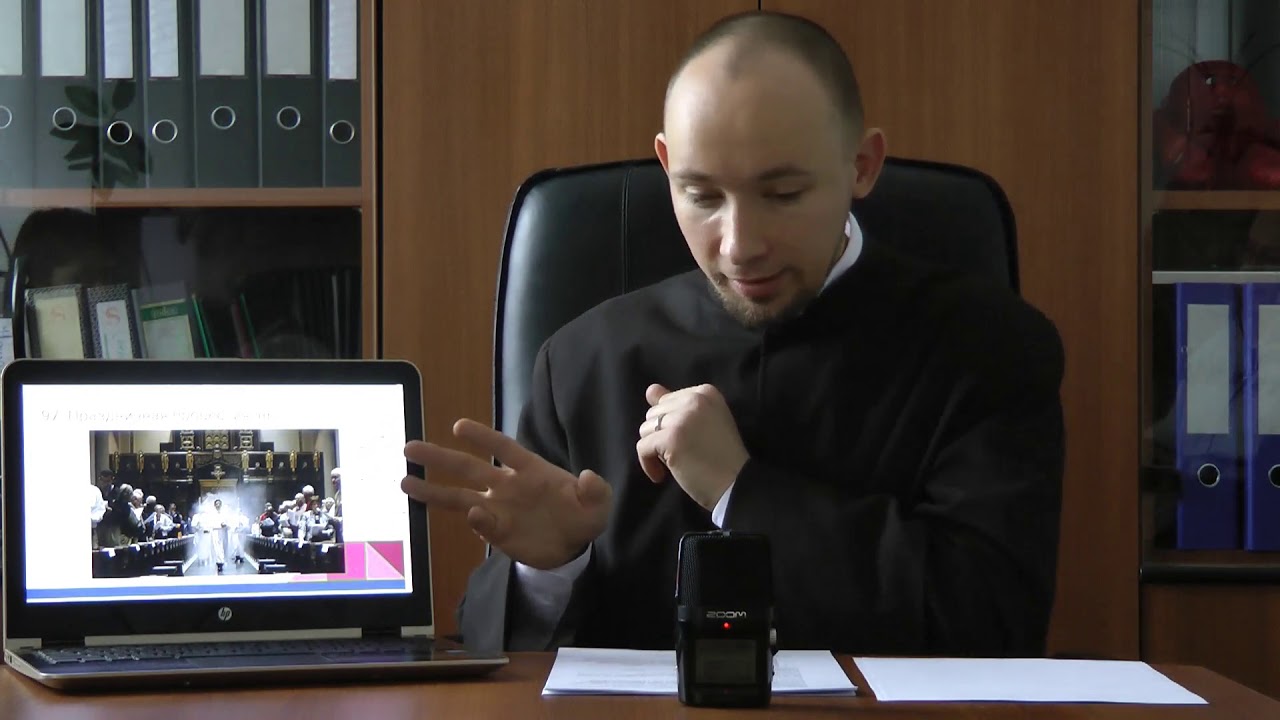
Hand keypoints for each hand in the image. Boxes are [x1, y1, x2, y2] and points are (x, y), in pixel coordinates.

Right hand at [400, 419, 612, 569]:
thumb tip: (587, 477)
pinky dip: (476, 522)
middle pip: (469, 468)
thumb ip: (596, 490)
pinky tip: (471, 515)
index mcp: (530, 469)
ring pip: (460, 497)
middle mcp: (507, 485)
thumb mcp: (599, 503)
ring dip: (433, 491)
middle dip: (440, 457)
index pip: (502, 447)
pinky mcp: (498, 533)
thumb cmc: (584, 514)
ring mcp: (499, 509)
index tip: (458, 426)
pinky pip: (482, 525)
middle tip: (410, 447)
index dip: (482, 437)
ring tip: (405, 482)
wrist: (576, 546)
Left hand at [636, 384, 748, 510]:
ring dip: (654, 450)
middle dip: (660, 436)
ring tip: (673, 464)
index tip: (683, 442)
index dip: (670, 425)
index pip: (667, 401)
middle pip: (654, 413)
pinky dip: (647, 464)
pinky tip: (661, 476)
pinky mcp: (670, 438)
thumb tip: (650, 389)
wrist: (736, 484)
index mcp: (705, 392)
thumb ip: (676, 404)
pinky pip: (642, 447)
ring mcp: (682, 418)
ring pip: (645, 429)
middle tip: (680, 454)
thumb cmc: (722, 457)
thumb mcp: (704, 422)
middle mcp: (694, 399)